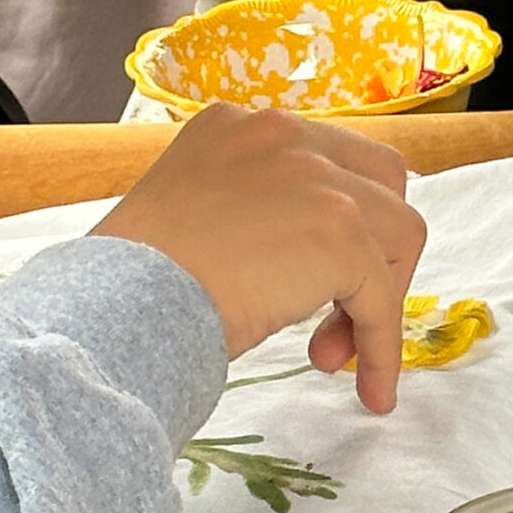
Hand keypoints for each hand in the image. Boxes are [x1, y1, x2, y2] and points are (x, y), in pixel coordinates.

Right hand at [94, 103, 426, 408]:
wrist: (115, 309)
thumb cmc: (131, 286)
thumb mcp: (192, 221)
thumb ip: (251, 214)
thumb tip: (302, 262)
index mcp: (238, 125)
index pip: (323, 160)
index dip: (335, 224)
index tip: (314, 281)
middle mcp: (281, 133)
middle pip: (379, 180)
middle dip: (374, 249)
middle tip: (335, 313)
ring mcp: (315, 176)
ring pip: (398, 233)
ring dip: (378, 298)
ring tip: (328, 355)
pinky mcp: (339, 230)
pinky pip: (384, 295)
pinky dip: (384, 345)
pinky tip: (371, 387)